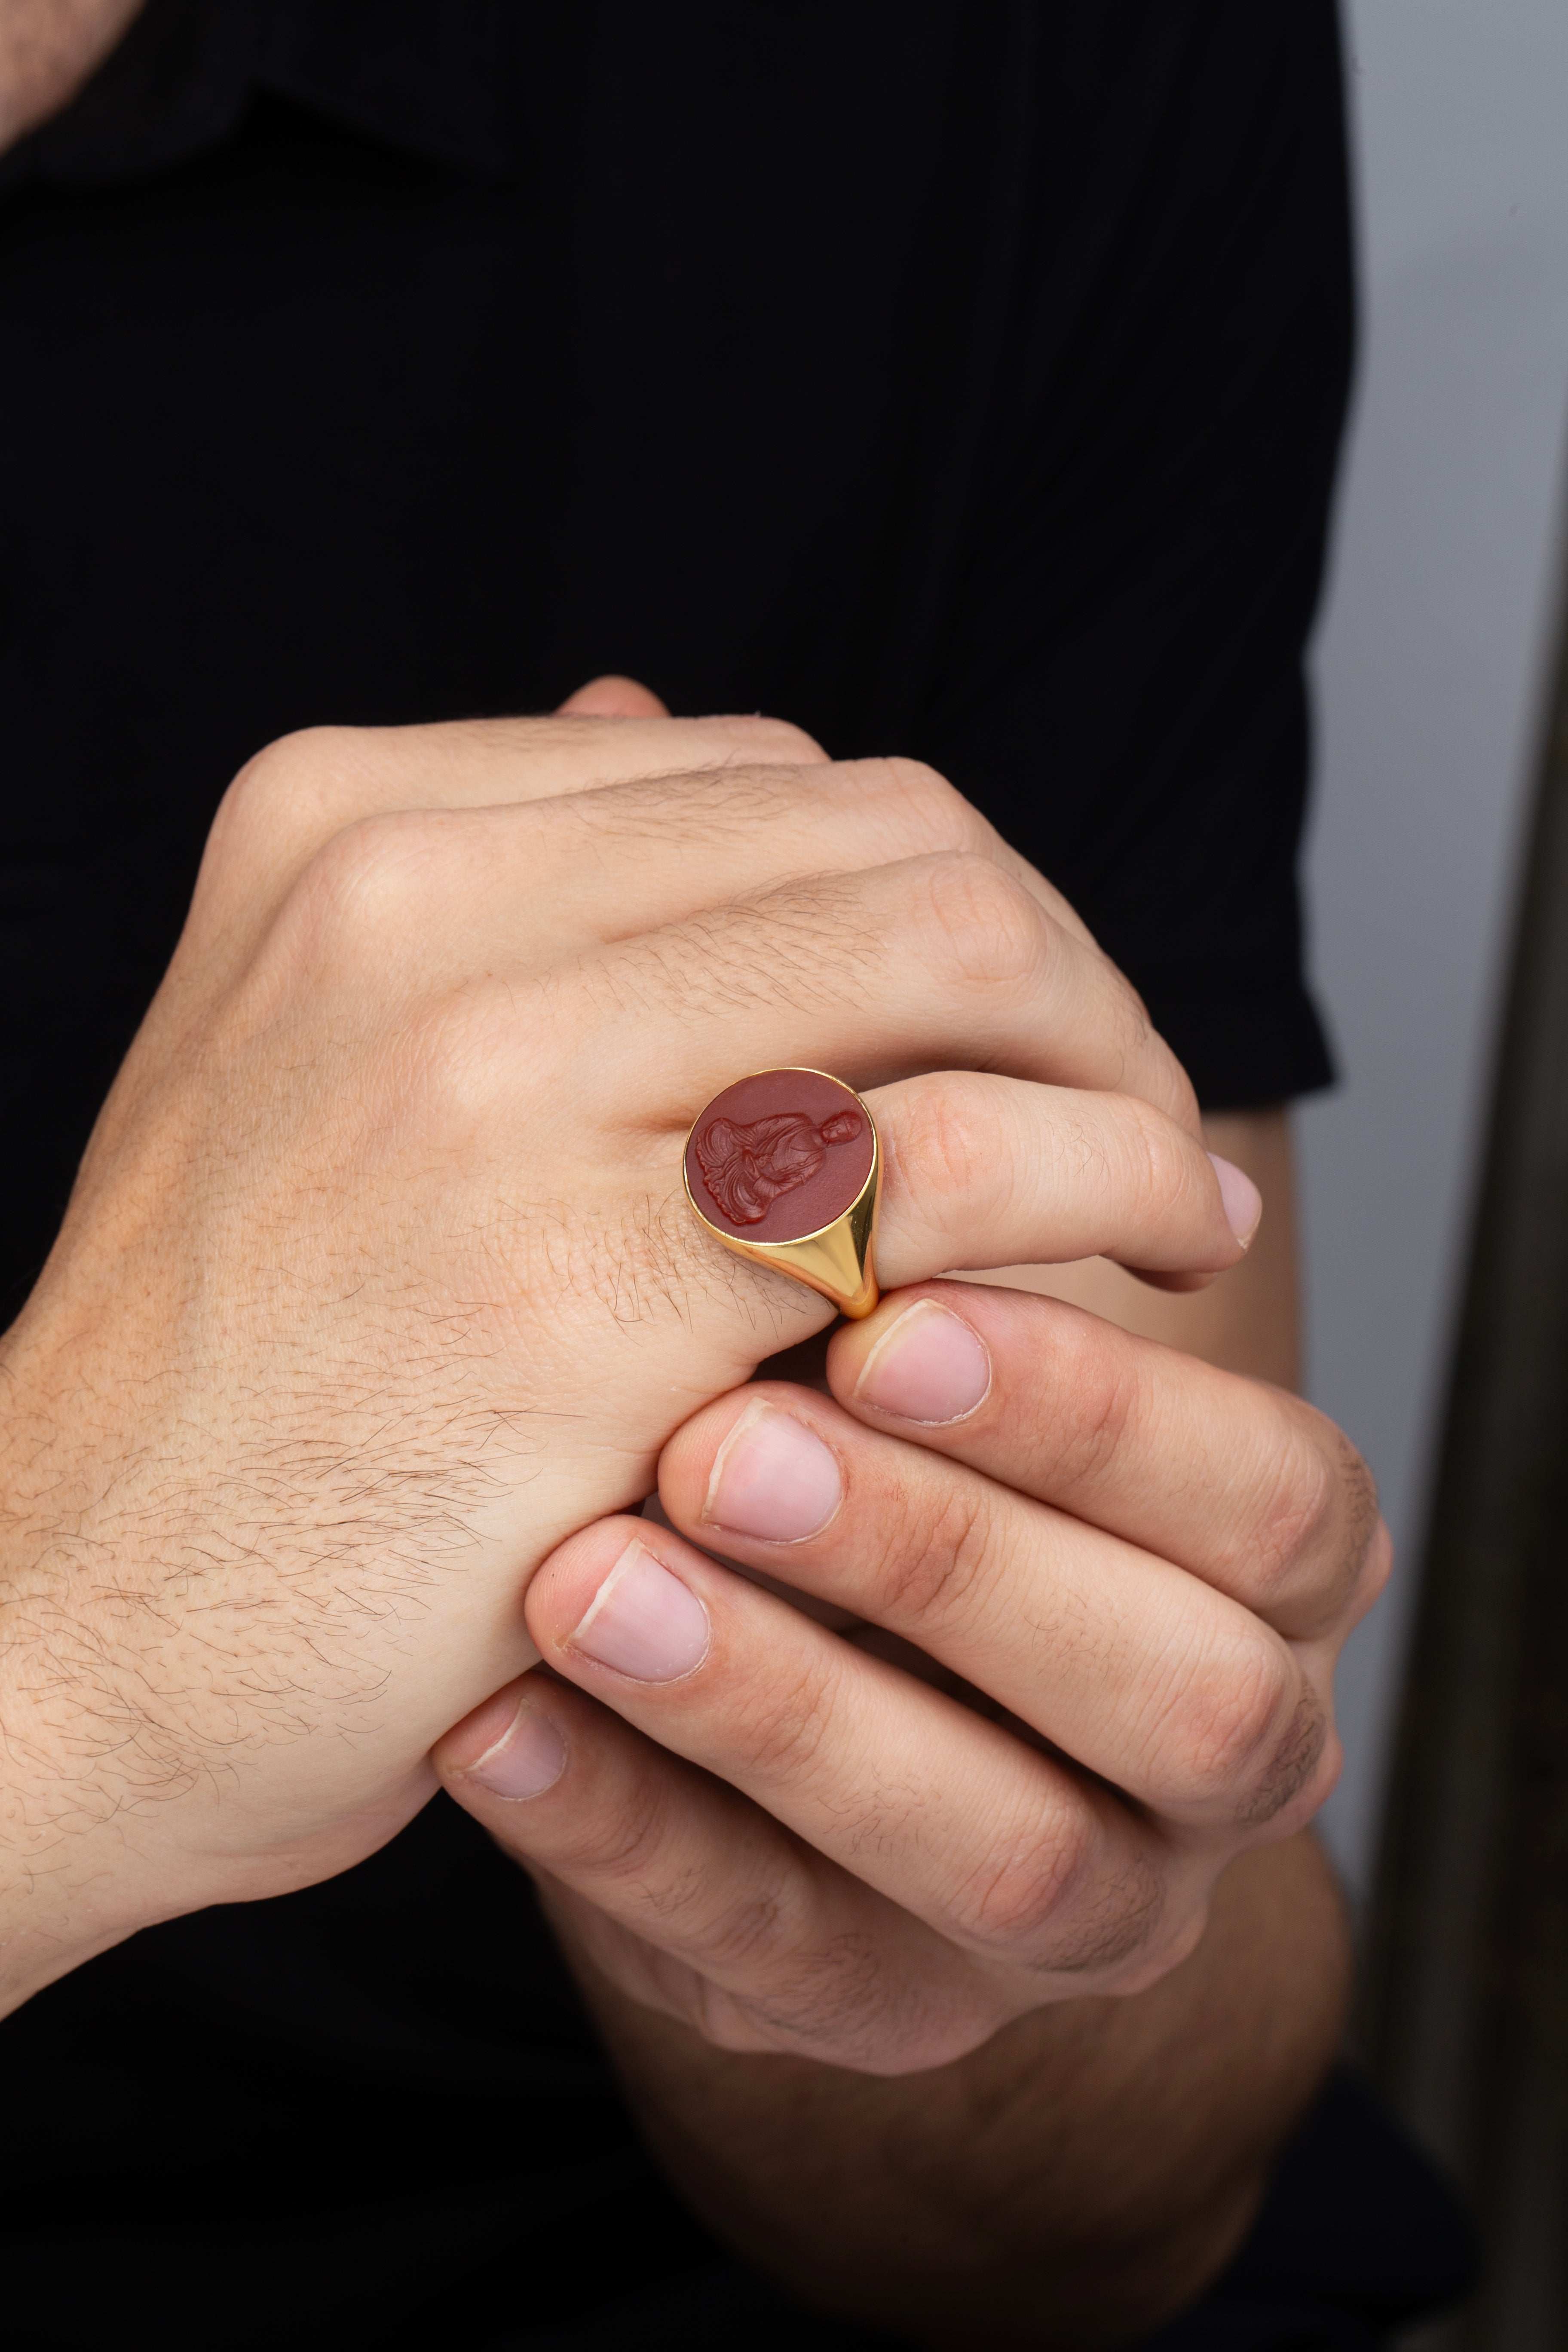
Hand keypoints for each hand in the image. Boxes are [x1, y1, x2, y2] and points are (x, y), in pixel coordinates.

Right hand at [0, 693, 1249, 2004]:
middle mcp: (408, 904)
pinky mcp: (570, 1289)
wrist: (55, 1640)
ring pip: (948, 970)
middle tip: (1134, 1113)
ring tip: (1163, 1197)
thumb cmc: (232, 1391)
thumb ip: (501, 904)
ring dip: (1111, 1078)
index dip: (954, 898)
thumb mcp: (311, 1071)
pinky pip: (932, 1180)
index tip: (1030, 1026)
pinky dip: (1091, 1199)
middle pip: (893, 846)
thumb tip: (648, 718)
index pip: (774, 780)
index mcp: (349, 825)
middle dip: (1066, 977)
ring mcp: (484, 1085)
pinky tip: (1135, 1267)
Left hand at [436, 1277, 1384, 2073]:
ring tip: (585, 1581)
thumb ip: (931, 1279)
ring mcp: (1074, 1916)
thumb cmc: (891, 1448)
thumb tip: (826, 1123)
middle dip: (950, 1559)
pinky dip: (624, 1833)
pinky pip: (772, 1954)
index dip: (1096, 1415)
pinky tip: (490, 1719)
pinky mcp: (890, 2011)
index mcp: (1271, 1574)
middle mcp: (1220, 1758)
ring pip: (996, 1852)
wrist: (823, 1706)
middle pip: (1182, 1694)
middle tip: (722, 1443)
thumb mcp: (945, 1362)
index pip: (1272, 1502)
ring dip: (784, 1707)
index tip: (881, 1310)